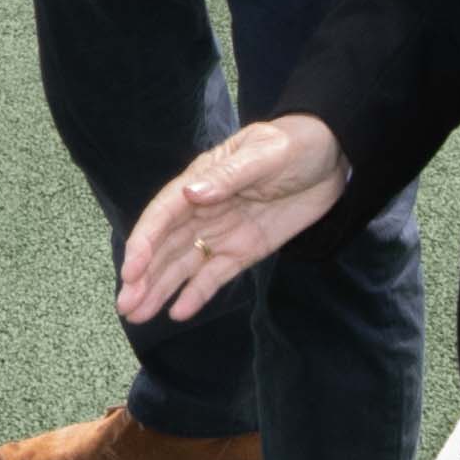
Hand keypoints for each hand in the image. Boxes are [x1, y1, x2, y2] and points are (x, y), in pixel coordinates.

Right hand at [119, 114, 347, 325]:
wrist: (334, 157)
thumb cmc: (295, 145)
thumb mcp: (265, 154)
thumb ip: (229, 176)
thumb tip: (190, 193)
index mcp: (202, 180)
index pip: (163, 215)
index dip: (144, 243)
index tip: (131, 271)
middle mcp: (204, 209)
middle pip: (166, 246)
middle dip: (144, 276)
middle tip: (126, 306)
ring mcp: (223, 232)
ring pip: (184, 264)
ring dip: (161, 289)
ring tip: (138, 315)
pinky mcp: (244, 250)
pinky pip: (216, 275)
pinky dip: (197, 293)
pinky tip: (178, 312)